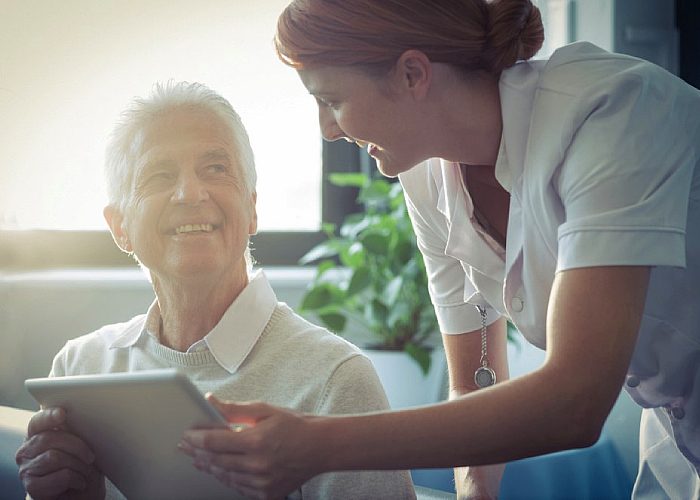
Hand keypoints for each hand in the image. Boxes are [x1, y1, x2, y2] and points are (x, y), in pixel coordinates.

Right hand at [15, 407, 104, 499]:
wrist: (79, 495)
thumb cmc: (80, 466)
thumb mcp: (82, 444)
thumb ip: (75, 430)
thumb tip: (84, 415)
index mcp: (37, 435)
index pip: (37, 422)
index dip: (48, 417)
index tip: (62, 413)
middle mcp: (27, 450)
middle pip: (50, 439)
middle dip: (77, 446)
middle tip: (91, 457)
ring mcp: (26, 469)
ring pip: (55, 457)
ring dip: (78, 465)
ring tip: (85, 472)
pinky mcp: (32, 487)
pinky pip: (60, 476)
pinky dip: (76, 479)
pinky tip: (80, 482)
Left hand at [179, 395, 320, 499]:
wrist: (321, 447)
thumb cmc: (295, 425)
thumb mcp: (265, 410)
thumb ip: (235, 409)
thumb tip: (211, 402)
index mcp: (256, 441)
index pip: (214, 442)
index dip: (195, 439)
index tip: (186, 435)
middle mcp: (257, 465)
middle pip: (215, 461)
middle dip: (197, 453)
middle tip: (186, 446)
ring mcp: (262, 483)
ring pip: (225, 477)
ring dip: (210, 467)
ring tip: (200, 458)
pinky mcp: (267, 494)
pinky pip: (239, 489)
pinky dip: (228, 479)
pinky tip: (222, 470)